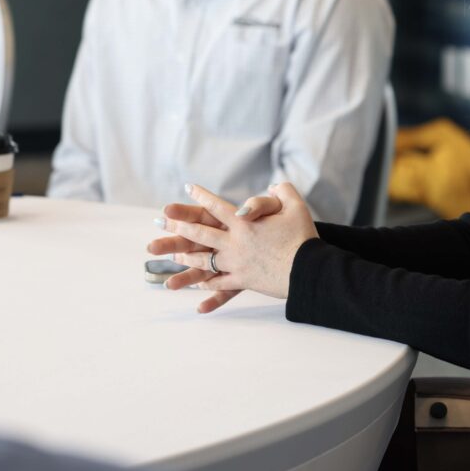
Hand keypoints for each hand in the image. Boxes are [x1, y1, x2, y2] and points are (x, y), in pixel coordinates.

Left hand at [146, 182, 318, 312]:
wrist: (308, 270)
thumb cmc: (303, 237)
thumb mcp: (296, 206)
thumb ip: (283, 191)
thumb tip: (274, 185)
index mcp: (244, 223)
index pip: (217, 206)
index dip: (201, 196)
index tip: (188, 188)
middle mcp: (234, 243)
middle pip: (200, 233)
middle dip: (179, 227)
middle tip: (161, 222)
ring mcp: (236, 264)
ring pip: (205, 261)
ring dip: (186, 258)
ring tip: (172, 257)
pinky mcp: (243, 281)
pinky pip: (219, 284)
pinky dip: (207, 284)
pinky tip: (198, 285)